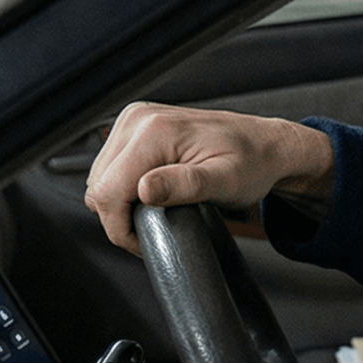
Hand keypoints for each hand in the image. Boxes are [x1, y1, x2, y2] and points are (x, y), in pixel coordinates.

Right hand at [82, 101, 333, 254]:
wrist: (263, 143)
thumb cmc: (252, 162)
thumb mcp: (226, 181)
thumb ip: (185, 185)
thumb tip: (145, 190)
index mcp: (155, 131)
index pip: (107, 191)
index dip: (120, 227)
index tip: (147, 243)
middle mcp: (138, 119)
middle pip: (99, 187)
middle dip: (120, 217)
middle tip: (157, 230)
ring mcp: (133, 120)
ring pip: (101, 179)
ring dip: (121, 204)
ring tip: (158, 212)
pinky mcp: (133, 127)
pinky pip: (110, 169)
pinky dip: (124, 189)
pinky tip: (152, 195)